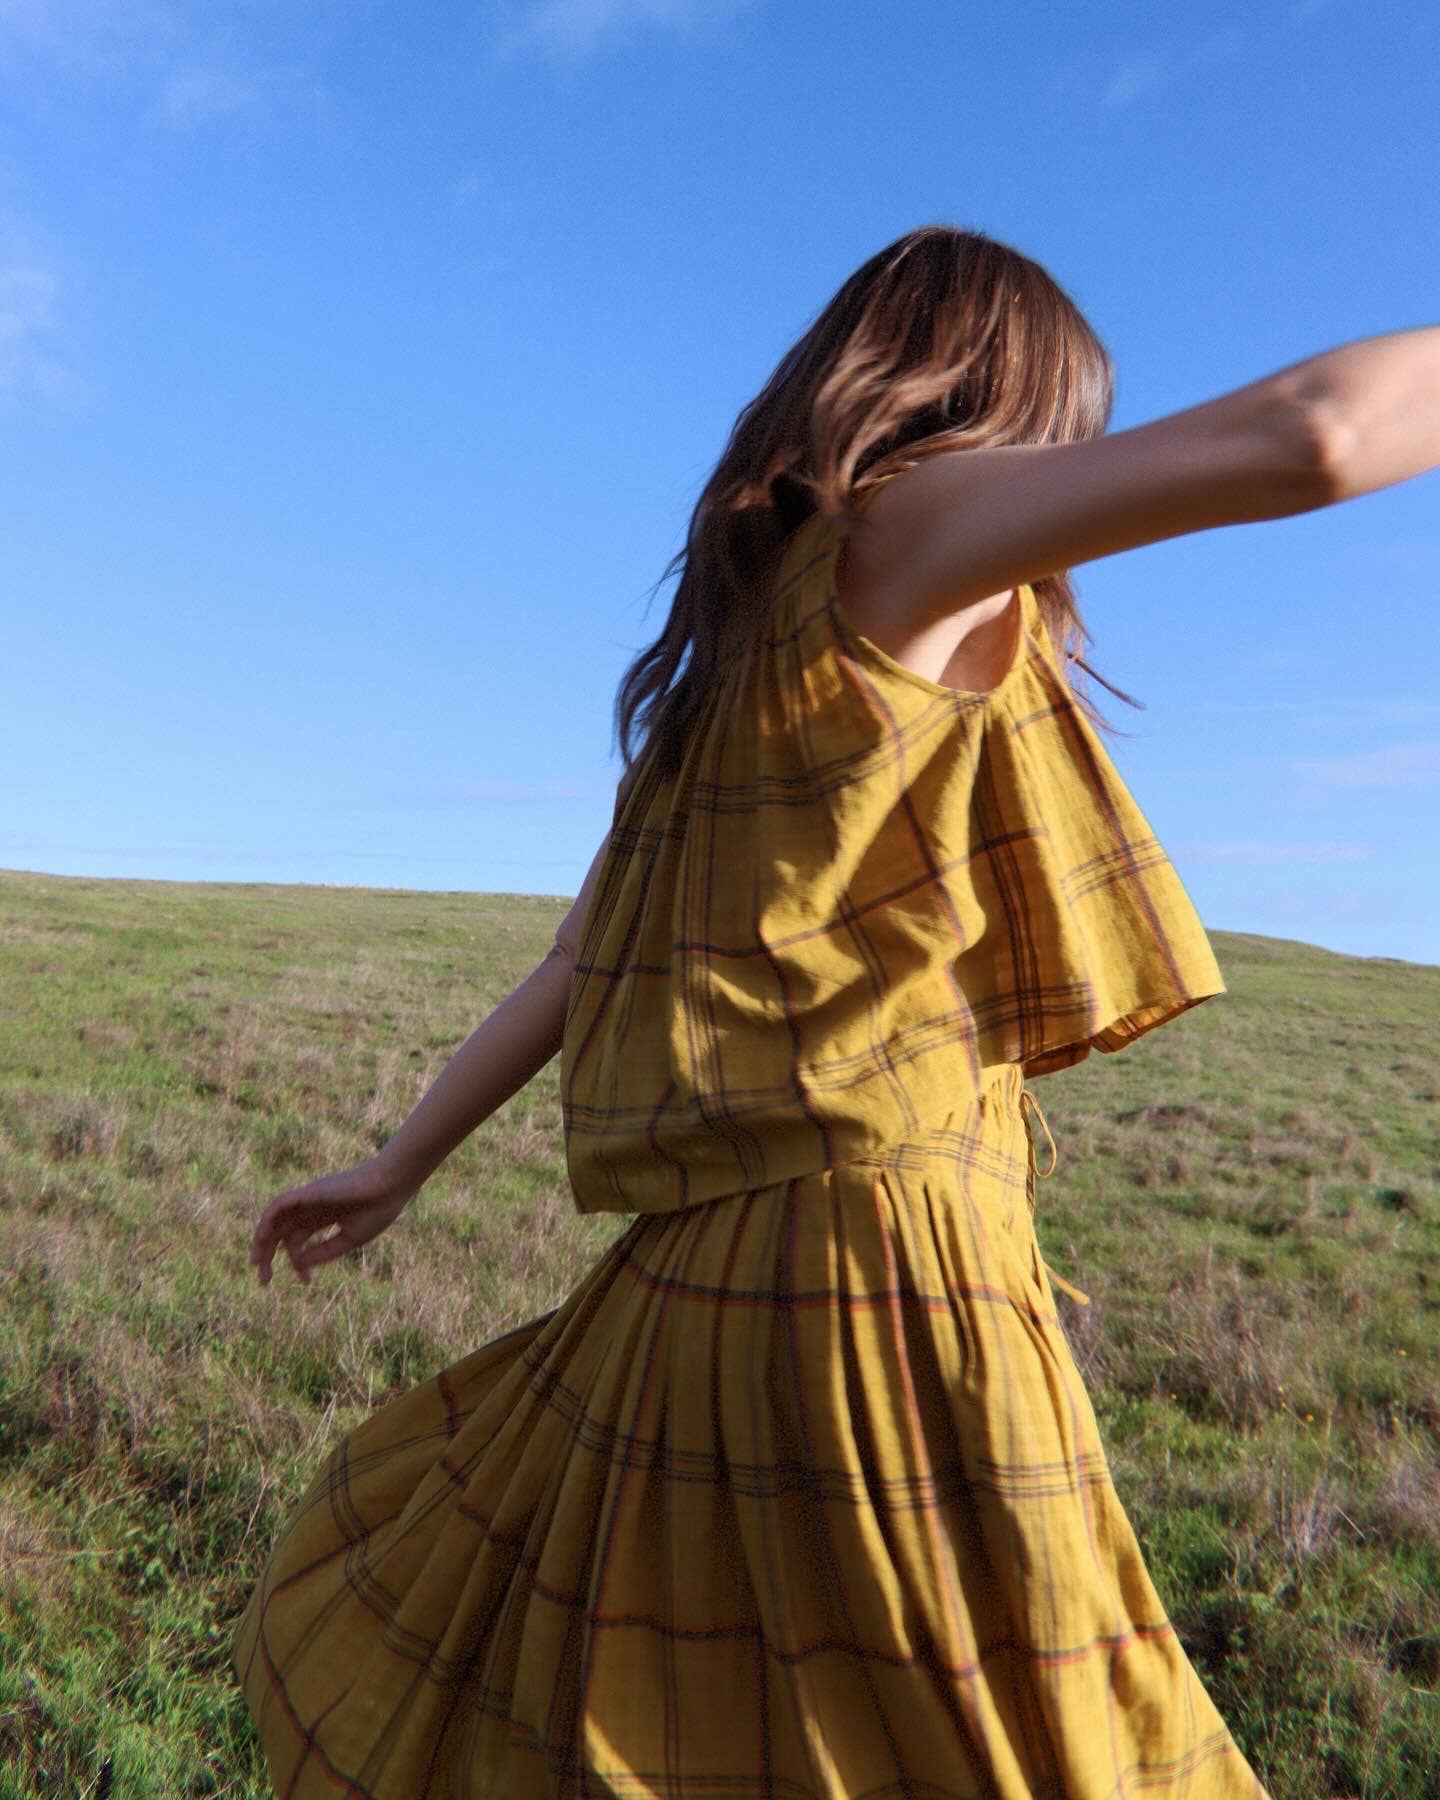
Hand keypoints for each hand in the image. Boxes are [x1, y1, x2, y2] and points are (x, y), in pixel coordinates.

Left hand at [248, 1153, 420, 1288]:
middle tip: (263, 1280)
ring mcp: (308, 1199)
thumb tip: (298, 1263)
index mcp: (322, 1218)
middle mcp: (311, 1209)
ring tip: (256, 1264)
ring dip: (261, 1240)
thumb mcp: (350, 1239)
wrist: (392, 1186)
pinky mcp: (310, 1192)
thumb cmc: (378, 1210)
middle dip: (268, 1254)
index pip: (298, 1241)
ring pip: (274, 1218)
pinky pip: (280, 1204)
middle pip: (280, 1232)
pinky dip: (268, 1219)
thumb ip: (324, 1252)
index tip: (306, 1282)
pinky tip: (264, 1238)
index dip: (297, 1264)